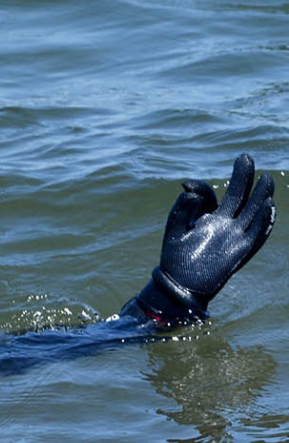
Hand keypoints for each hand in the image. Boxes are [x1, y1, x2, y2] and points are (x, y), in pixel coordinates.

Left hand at [151, 154, 275, 315]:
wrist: (180, 284)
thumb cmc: (175, 257)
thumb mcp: (175, 229)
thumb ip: (180, 209)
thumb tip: (189, 189)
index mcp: (208, 216)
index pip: (212, 195)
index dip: (203, 187)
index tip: (187, 185)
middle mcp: (225, 223)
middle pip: (239, 197)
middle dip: (244, 178)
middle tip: (245, 158)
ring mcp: (235, 235)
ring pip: (253, 211)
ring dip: (261, 196)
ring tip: (265, 178)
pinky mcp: (241, 250)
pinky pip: (257, 234)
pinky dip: (264, 221)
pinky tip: (268, 205)